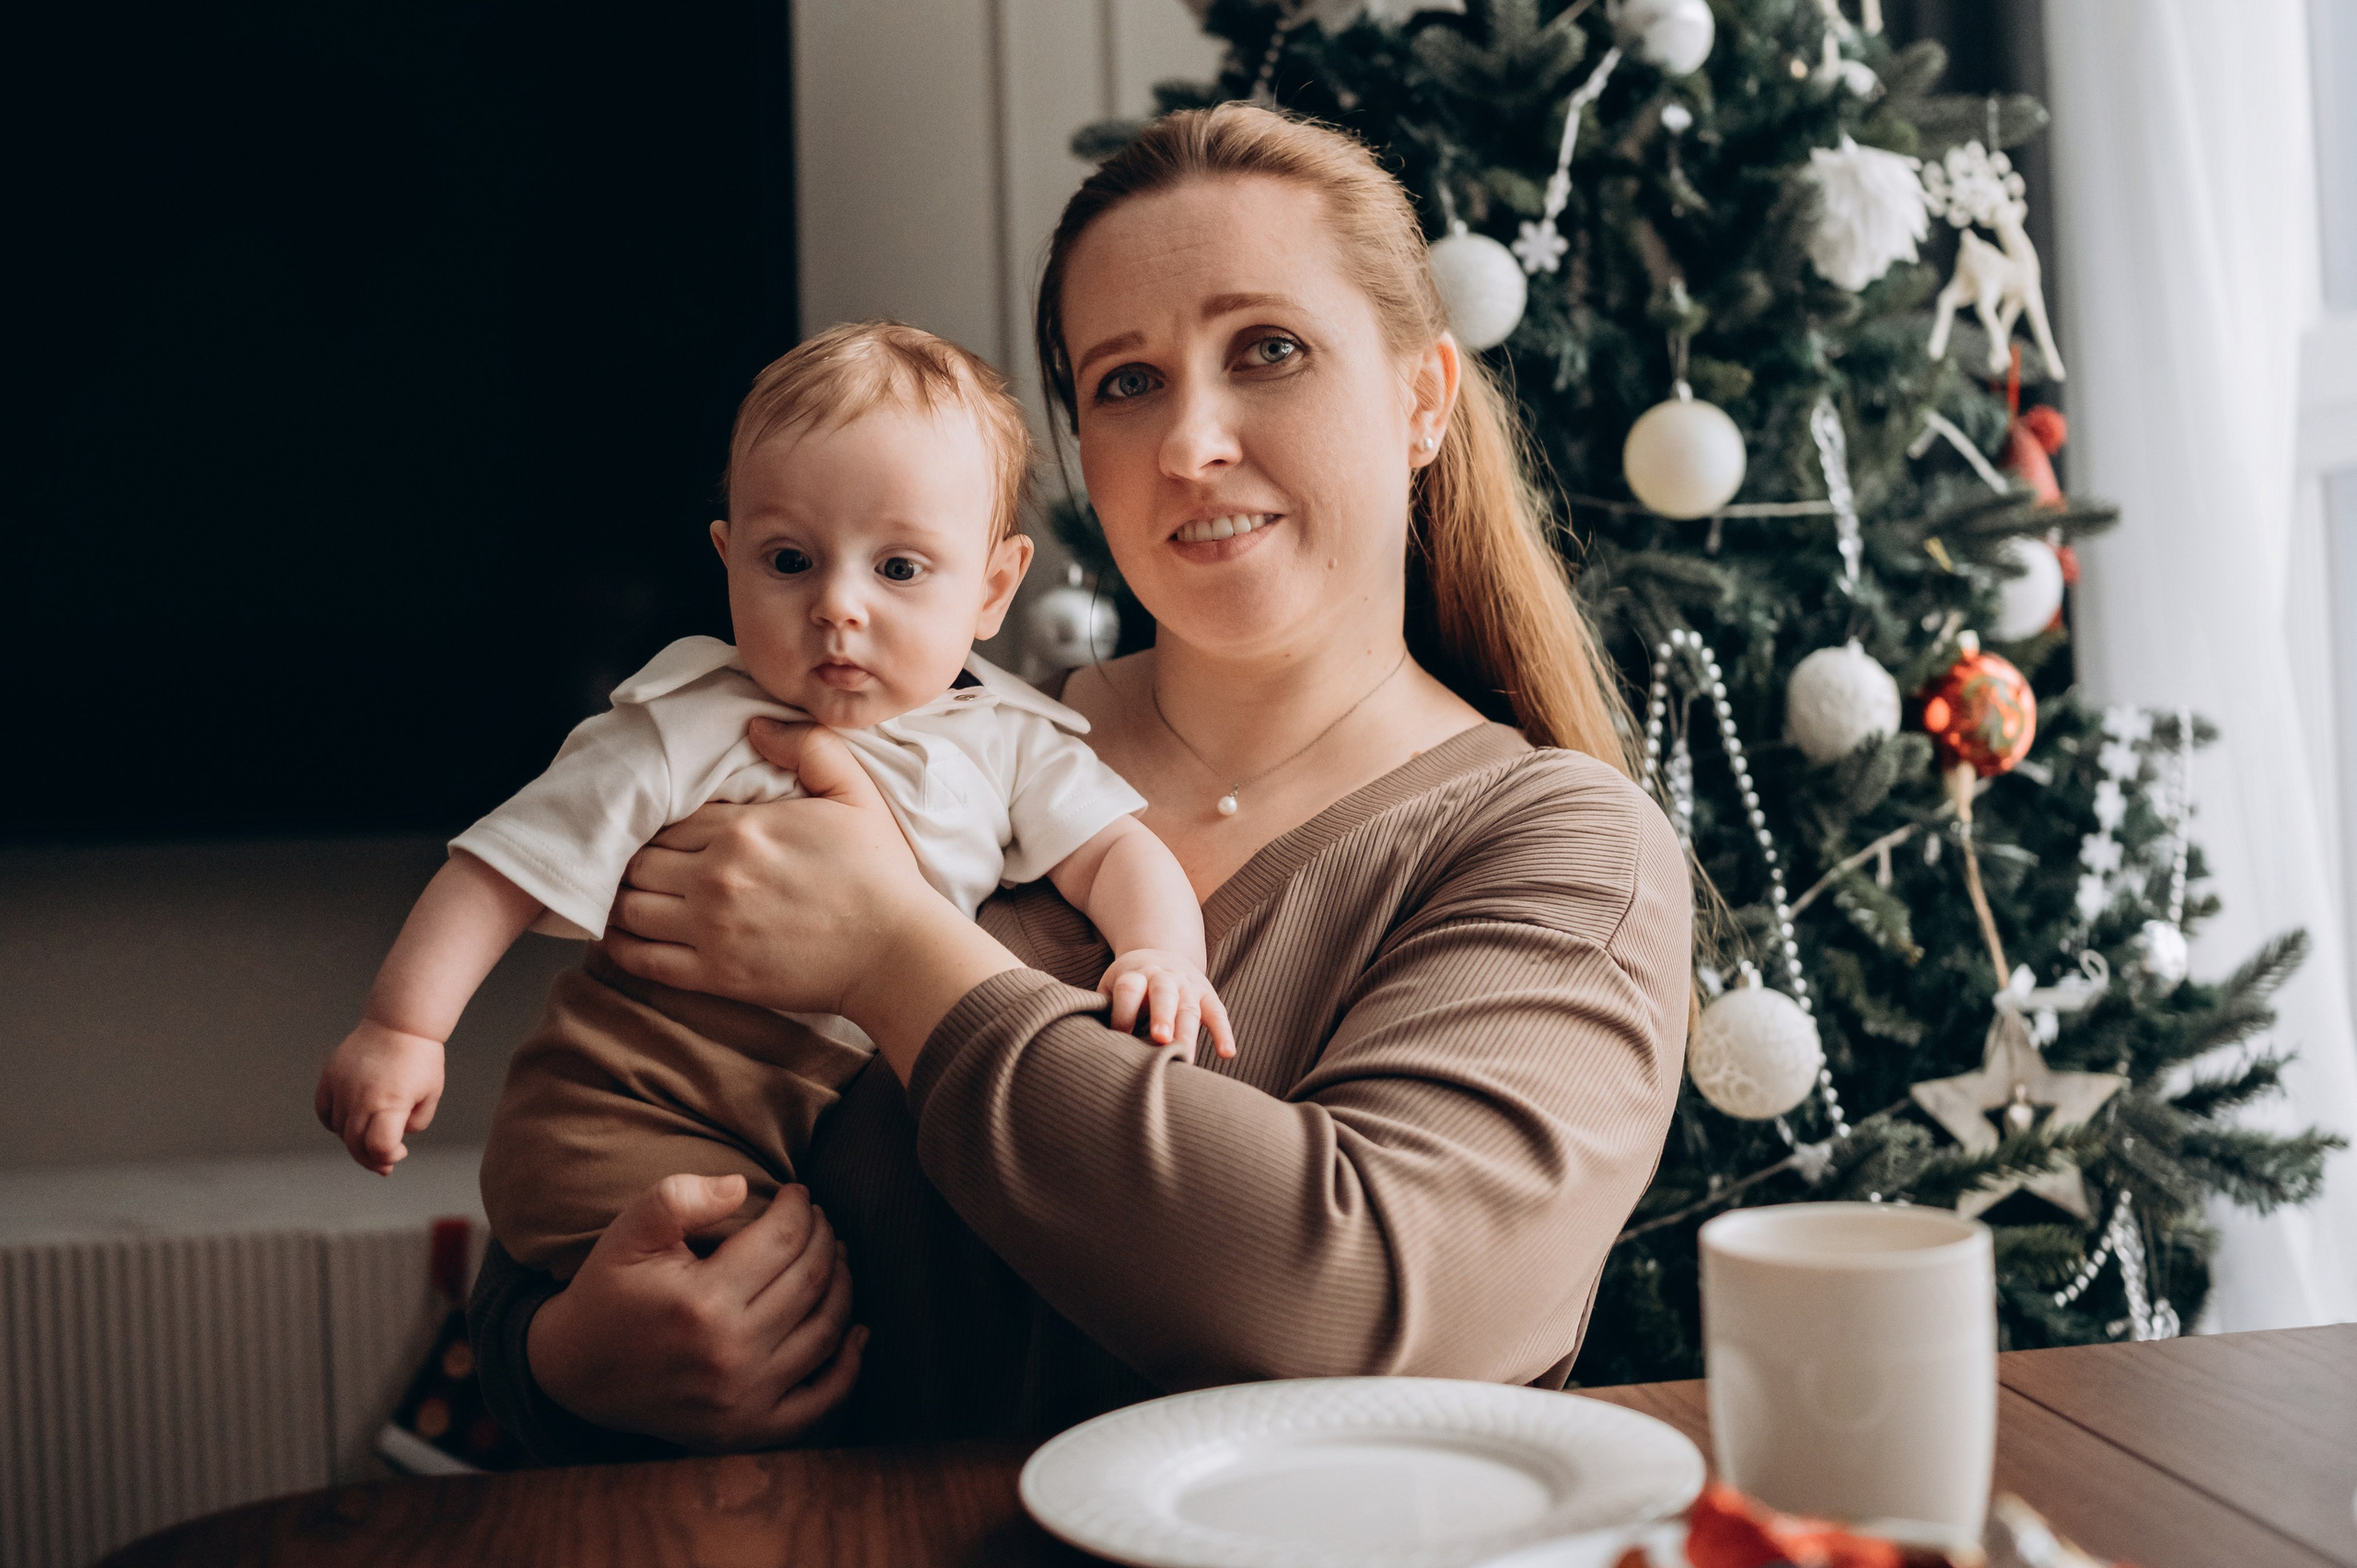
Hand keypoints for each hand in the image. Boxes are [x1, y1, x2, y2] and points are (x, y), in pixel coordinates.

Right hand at [314, 1020, 444, 1173]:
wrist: (399, 1023)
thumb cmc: (421, 1059)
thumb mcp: (431, 1094)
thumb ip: (416, 1122)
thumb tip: (394, 1137)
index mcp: (391, 1102)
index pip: (379, 1146)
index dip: (387, 1157)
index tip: (399, 1151)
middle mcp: (362, 1097)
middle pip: (356, 1144)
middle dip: (371, 1159)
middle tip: (384, 1163)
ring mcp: (342, 1087)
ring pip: (340, 1130)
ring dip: (354, 1140)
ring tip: (371, 1135)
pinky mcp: (330, 1077)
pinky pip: (324, 1112)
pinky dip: (335, 1124)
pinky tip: (351, 1123)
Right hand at [527, 1174, 866, 1452]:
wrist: (574, 1374)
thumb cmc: (608, 1293)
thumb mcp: (628, 1233)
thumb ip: (678, 1197)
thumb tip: (742, 1185)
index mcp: (703, 1303)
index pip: (784, 1240)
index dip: (801, 1207)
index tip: (800, 1192)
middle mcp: (730, 1355)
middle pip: (812, 1281)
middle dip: (826, 1239)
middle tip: (821, 1220)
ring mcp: (743, 1400)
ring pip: (826, 1332)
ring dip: (843, 1286)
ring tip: (836, 1258)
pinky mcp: (747, 1430)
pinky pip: (821, 1401)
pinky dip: (848, 1366)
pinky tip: (857, 1332)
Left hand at [603, 719, 1023, 1078]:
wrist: (896, 951)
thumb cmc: (880, 874)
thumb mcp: (856, 793)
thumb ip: (809, 747)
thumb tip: (756, 725)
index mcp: (743, 829)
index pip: (671, 820)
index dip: (666, 826)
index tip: (673, 836)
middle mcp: (716, 876)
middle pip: (641, 861)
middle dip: (639, 860)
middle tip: (647, 866)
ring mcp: (711, 928)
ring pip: (630, 907)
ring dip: (624, 899)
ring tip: (630, 896)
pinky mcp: (714, 975)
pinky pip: (642, 959)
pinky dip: (621, 947)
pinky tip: (620, 937)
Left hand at [1099, 949, 1235, 1062]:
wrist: (1161, 957)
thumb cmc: (1130, 986)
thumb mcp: (1113, 988)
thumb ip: (1107, 1011)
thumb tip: (1101, 1047)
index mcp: (1135, 974)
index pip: (1129, 989)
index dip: (1124, 1012)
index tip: (1120, 1037)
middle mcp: (1163, 977)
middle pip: (1163, 992)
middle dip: (1163, 1015)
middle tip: (1160, 1038)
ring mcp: (1188, 985)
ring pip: (1190, 1007)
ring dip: (1188, 1031)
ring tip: (1185, 1056)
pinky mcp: (1208, 996)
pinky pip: (1218, 1013)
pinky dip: (1223, 1033)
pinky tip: (1227, 1054)